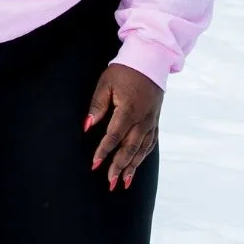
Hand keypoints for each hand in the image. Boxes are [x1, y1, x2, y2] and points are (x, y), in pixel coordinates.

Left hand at [85, 64, 163, 191]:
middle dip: (119, 166)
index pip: (114, 136)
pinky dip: (143, 156)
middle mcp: (142, 119)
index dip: (104, 151)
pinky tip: (137, 165)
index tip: (95, 165)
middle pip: (130, 148)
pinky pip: (150, 143)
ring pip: (142, 149)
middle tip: (110, 182)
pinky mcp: (155, 120)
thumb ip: (97, 105)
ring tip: (123, 182)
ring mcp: (151, 121)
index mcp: (128, 110)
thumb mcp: (106, 83)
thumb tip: (87, 126)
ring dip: (132, 166)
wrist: (150, 60)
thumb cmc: (124, 71)